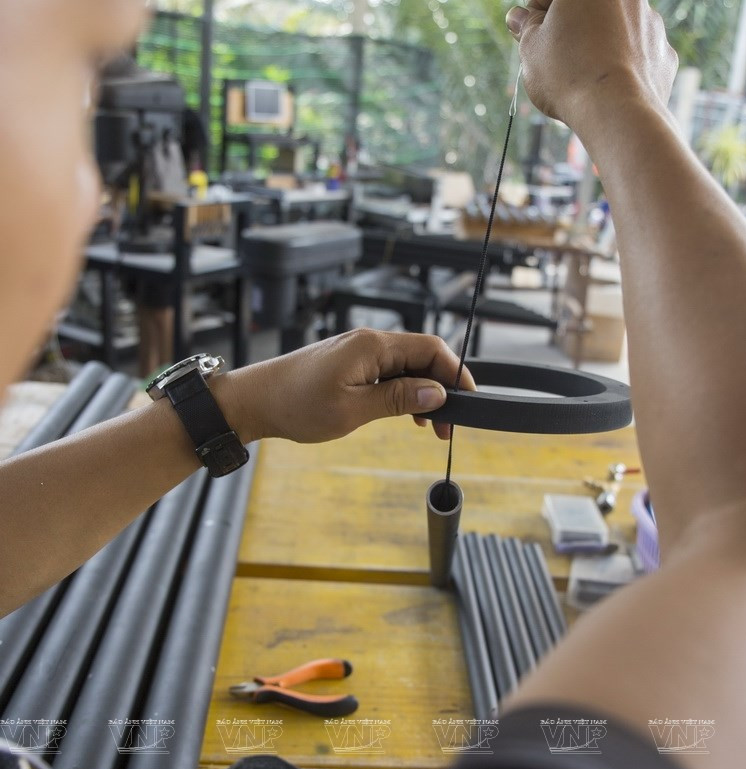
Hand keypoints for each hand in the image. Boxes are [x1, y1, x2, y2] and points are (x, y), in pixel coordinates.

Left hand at [221, 329, 474, 443]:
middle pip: (423, 357)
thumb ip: (398, 399)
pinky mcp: (351, 363)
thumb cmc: (295, 404)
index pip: (432, 349)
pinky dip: (404, 392)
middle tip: (448, 427)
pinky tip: (406, 414)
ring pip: (408, 366)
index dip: (456, 373)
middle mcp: (370, 341)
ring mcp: (360, 352)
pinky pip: (390, 372)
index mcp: (373, 345)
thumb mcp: (352, 409)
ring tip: (428, 426)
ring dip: (423, 393)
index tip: (469, 402)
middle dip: (442, 389)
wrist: (254, 401)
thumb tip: (438, 393)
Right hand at [505, 0, 676, 137]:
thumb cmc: (568, 74)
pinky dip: (620, 65)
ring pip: (614, 26)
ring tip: (579, 77)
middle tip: (551, 57)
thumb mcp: (531, 48)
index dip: (535, 5)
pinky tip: (605, 87)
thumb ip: (525, 26)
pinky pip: (635, 52)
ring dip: (595, 43)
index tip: (528, 34)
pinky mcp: (663, 52)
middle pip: (588, 1)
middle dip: (568, 24)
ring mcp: (650, 20)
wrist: (615, 112)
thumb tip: (519, 17)